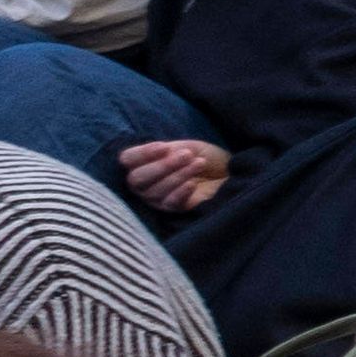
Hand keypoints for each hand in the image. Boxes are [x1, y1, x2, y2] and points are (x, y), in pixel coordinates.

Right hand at [115, 138, 231, 212]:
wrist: (228, 171)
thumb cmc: (202, 157)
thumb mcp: (186, 147)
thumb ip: (168, 150)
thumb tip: (159, 155)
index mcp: (143, 163)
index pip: (127, 159)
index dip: (142, 153)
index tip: (165, 146)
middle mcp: (144, 183)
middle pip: (136, 179)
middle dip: (162, 165)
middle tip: (186, 155)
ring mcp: (157, 198)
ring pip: (155, 190)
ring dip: (178, 175)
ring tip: (199, 163)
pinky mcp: (175, 209)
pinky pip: (170, 203)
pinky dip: (180, 192)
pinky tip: (192, 184)